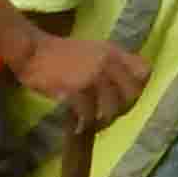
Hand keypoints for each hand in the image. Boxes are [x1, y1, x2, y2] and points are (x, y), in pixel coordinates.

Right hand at [14, 30, 148, 120]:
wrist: (32, 51)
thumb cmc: (58, 54)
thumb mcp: (92, 51)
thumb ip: (110, 64)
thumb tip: (122, 89)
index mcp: (113, 51)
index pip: (145, 70)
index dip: (139, 86)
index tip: (127, 96)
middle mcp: (108, 62)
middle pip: (132, 94)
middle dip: (123, 108)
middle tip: (108, 115)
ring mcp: (93, 76)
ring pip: (112, 108)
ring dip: (103, 120)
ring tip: (93, 123)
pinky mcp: (77, 89)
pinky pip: (89, 114)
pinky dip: (84, 124)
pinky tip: (78, 126)